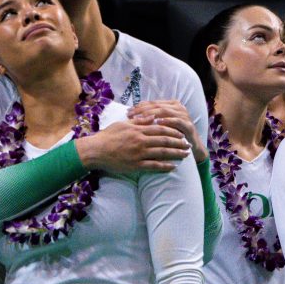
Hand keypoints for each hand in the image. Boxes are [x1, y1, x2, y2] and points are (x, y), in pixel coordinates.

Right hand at [76, 120, 190, 173]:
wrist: (96, 150)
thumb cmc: (108, 136)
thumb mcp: (123, 123)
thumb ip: (139, 120)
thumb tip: (152, 116)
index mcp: (138, 129)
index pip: (160, 128)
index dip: (173, 131)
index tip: (181, 133)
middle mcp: (141, 141)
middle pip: (165, 140)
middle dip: (178, 142)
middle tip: (188, 144)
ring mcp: (139, 153)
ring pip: (162, 153)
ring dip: (175, 154)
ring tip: (185, 155)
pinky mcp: (135, 165)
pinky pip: (153, 166)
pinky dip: (165, 166)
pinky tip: (173, 167)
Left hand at [128, 100, 205, 162]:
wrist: (190, 148)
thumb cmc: (172, 137)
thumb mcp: (159, 126)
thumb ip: (149, 118)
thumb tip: (131, 113)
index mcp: (170, 105)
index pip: (152, 103)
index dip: (139, 107)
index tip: (127, 112)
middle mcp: (178, 107)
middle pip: (157, 105)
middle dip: (142, 110)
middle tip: (131, 115)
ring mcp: (184, 115)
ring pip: (165, 111)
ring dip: (152, 114)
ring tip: (140, 118)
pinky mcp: (188, 125)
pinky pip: (177, 121)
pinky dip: (167, 121)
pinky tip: (158, 122)